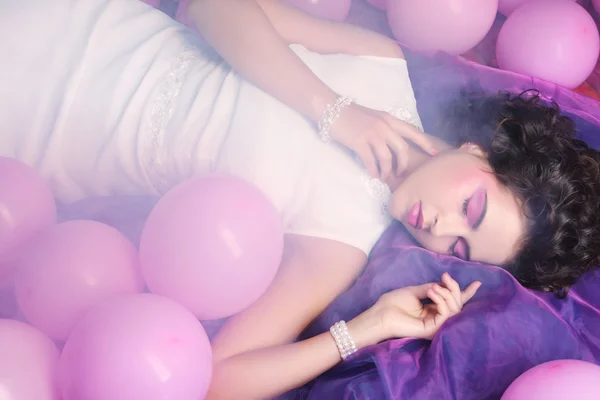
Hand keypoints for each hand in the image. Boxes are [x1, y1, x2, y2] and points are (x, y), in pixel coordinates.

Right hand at [330, 103, 437, 181]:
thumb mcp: (374, 118)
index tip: (435, 154)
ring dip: (388, 171)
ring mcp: (372, 134)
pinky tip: (374, 175)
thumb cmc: (351, 115)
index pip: (413, 132)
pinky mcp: (359, 142)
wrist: (331, 110)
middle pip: (402, 149)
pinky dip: (374, 170)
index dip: (426, 143)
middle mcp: (384, 126)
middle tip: (401, 174)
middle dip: (404, 164)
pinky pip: (371, 160)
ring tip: (385, 177)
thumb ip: (385, 128)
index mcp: (389, 119)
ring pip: (387, 157)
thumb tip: (393, 144)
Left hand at [348, 273, 480, 345]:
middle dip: (455, 288)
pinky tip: (433, 293)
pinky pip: (446, 314)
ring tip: (434, 287)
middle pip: (457, 304)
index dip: (465, 293)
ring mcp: (436, 325)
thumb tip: (445, 283)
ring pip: (454, 309)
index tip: (478, 283)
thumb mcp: (415, 290)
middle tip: (446, 278)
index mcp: (432, 309)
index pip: (453, 302)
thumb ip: (432, 288)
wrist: (381, 314)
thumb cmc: (393, 302)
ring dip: (447, 294)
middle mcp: (436, 318)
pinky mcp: (432, 329)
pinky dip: (442, 301)